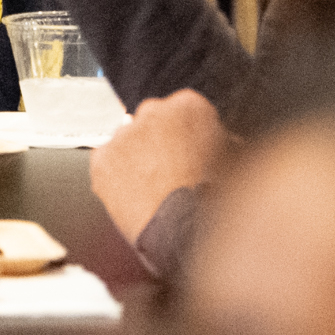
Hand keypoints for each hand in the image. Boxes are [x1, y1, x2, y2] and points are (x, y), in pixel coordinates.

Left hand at [91, 89, 229, 247]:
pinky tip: (134, 195)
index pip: (182, 109)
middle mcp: (153, 111)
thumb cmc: (212, 197)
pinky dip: (114, 176)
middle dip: (157, 141)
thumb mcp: (231, 158)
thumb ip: (218, 138)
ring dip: (135, 158)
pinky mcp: (102, 158)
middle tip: (169, 171)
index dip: (185, 133)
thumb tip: (219, 140)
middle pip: (151, 120)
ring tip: (152, 189)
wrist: (186, 228)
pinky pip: (106, 162)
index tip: (187, 149)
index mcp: (188, 106)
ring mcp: (124, 134)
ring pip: (126, 141)